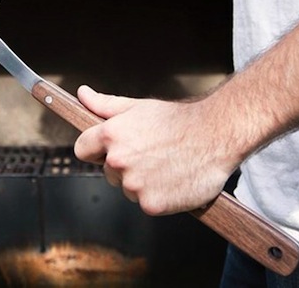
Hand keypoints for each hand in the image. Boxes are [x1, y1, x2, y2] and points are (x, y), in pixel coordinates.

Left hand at [74, 85, 237, 214]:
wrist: (215, 135)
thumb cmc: (178, 120)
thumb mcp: (137, 107)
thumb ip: (104, 104)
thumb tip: (83, 94)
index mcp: (110, 135)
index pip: (82, 149)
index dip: (95, 149)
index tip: (107, 149)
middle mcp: (118, 160)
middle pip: (107, 171)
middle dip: (123, 165)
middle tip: (149, 154)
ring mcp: (134, 185)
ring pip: (127, 189)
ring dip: (140, 182)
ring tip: (163, 165)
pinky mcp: (151, 204)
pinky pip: (146, 203)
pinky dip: (157, 196)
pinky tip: (171, 180)